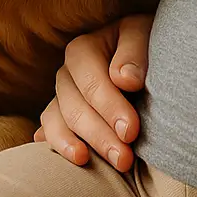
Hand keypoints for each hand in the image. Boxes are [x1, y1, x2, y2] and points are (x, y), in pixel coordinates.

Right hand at [36, 13, 153, 170]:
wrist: (145, 55)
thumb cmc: (146, 42)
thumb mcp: (144, 34)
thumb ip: (134, 51)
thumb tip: (124, 79)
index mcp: (83, 50)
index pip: (91, 82)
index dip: (110, 107)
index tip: (131, 131)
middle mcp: (66, 74)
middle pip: (74, 108)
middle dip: (99, 136)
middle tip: (124, 160)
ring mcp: (60, 98)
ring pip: (57, 123)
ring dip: (72, 146)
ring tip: (87, 163)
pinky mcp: (60, 118)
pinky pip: (50, 133)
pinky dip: (56, 145)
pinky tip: (67, 159)